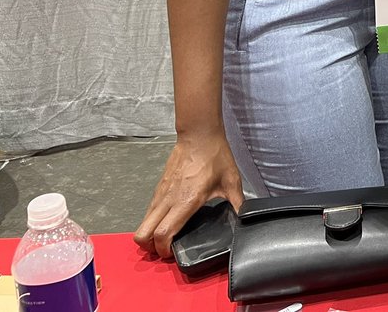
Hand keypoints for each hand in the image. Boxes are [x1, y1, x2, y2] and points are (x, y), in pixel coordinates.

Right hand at [134, 131, 243, 258]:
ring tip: (166, 236)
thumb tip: (244, 216)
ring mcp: (160, 193)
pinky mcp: (159, 187)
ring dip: (150, 233)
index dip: (164, 249)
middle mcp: (168, 200)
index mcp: (186, 201)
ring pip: (143, 222)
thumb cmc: (214, 156)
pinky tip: (168, 218)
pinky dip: (153, 220)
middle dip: (150, 247)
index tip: (173, 253)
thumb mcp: (231, 180)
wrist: (199, 135)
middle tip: (165, 248)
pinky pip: (149, 210)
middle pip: (143, 233)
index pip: (163, 233)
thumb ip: (238, 202)